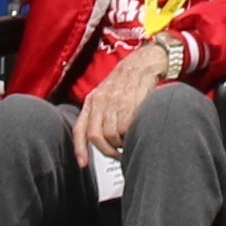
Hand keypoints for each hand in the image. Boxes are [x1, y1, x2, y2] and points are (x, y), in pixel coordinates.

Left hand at [73, 43, 179, 157]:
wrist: (145, 62)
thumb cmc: (127, 81)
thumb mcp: (107, 94)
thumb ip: (101, 114)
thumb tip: (100, 139)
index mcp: (92, 101)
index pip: (81, 129)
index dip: (80, 149)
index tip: (83, 164)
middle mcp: (100, 102)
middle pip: (96, 136)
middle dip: (107, 150)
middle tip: (117, 154)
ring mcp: (114, 102)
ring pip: (112, 135)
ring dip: (120, 144)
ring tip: (128, 141)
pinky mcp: (130, 102)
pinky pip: (126, 128)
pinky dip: (130, 135)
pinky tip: (135, 132)